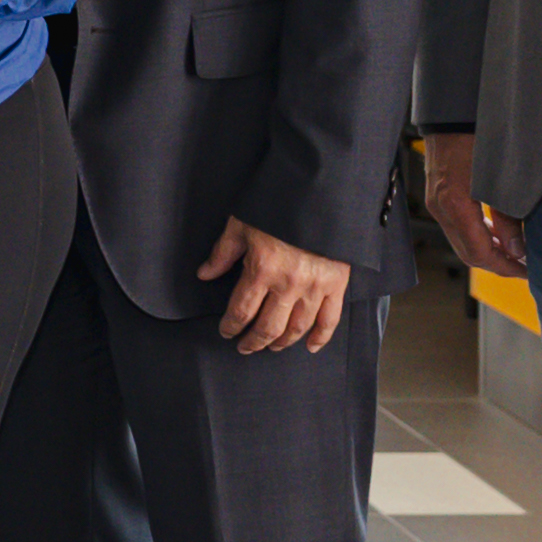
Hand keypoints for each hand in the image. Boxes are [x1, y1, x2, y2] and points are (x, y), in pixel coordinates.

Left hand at [203, 217, 354, 354]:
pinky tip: (309, 346)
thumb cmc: (278, 206)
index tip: (226, 332)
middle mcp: (288, 284)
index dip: (231, 326)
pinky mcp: (337, 284)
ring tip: (271, 347)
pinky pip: (329, 319)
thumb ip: (223, 253)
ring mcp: (315, 287)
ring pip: (296, 328)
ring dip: (281, 343)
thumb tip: (204, 274)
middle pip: (267, 327)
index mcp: (262, 269)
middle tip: (245, 347)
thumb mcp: (241, 224)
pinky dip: (320, 337)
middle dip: (253, 342)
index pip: (241, 311)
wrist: (321, 193)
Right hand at [422, 132, 528, 276]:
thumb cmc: (479, 136)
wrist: (453, 111)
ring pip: (462, 241)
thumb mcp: (502, 177)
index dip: (505, 268)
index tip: (528, 272)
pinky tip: (497, 232)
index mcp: (456, 205)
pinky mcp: (438, 195)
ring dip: (488, 251)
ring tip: (515, 252)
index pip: (479, 254)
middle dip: (498, 264)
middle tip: (525, 268)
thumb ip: (509, 216)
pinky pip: (457, 227)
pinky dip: (477, 236)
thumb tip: (517, 250)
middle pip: (468, 253)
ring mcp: (436, 202)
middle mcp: (440, 208)